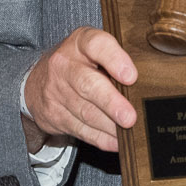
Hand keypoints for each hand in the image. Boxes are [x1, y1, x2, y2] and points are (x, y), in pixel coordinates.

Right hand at [21, 26, 137, 152]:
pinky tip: (116, 142)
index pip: (97, 45)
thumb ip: (116, 60)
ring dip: (110, 126)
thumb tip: (147, 84)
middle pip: (88, 85)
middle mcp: (65, 65)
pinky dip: (101, 138)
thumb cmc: (79, 63)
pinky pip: (81, 130)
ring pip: (86, 112)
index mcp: (80, 42)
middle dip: (111, 103)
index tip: (131, 76)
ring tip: (129, 132)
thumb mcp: (93, 50)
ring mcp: (56, 91)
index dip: (115, 60)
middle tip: (130, 117)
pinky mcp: (54, 115)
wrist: (38, 81)